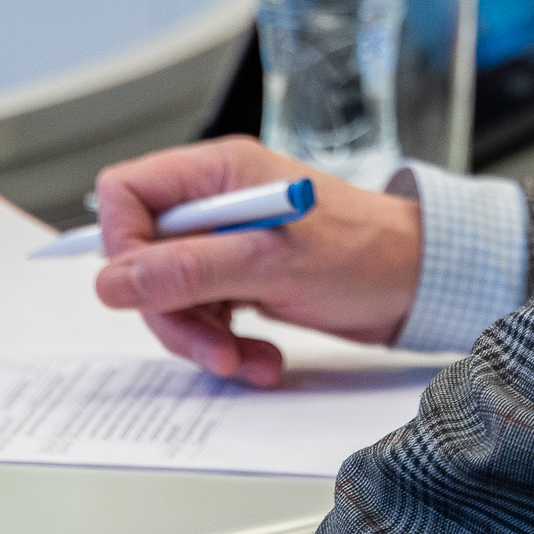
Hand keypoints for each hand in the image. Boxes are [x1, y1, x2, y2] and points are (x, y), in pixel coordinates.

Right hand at [91, 138, 423, 387]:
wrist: (419, 284)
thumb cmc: (364, 252)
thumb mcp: (267, 264)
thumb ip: (187, 270)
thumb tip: (113, 281)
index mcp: (217, 173)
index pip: (127, 193)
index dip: (123, 244)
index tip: (147, 289)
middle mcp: (218, 204)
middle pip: (145, 256)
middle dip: (171, 312)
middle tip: (210, 345)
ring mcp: (230, 243)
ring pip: (173, 295)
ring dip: (203, 339)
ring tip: (246, 360)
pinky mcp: (245, 279)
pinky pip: (207, 316)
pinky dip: (227, 345)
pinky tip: (262, 358)